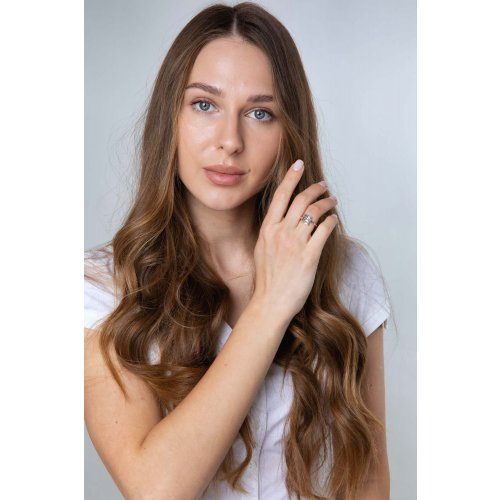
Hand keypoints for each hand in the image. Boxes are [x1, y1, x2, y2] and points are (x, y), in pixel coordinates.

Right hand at [252, 159, 337, 320]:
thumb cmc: (267, 279)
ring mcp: (295, 244)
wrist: (270, 302)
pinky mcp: (309, 256)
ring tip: (332, 201)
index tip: (299, 165)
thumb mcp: (261, 250)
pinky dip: (331, 222)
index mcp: (267, 229)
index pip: (280, 196)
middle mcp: (281, 232)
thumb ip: (272, 233)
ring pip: (315, 212)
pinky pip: (324, 231)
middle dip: (315, 188)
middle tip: (323, 186)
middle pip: (301, 200)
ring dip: (326, 203)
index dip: (291, 177)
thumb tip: (283, 220)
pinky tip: (333, 220)